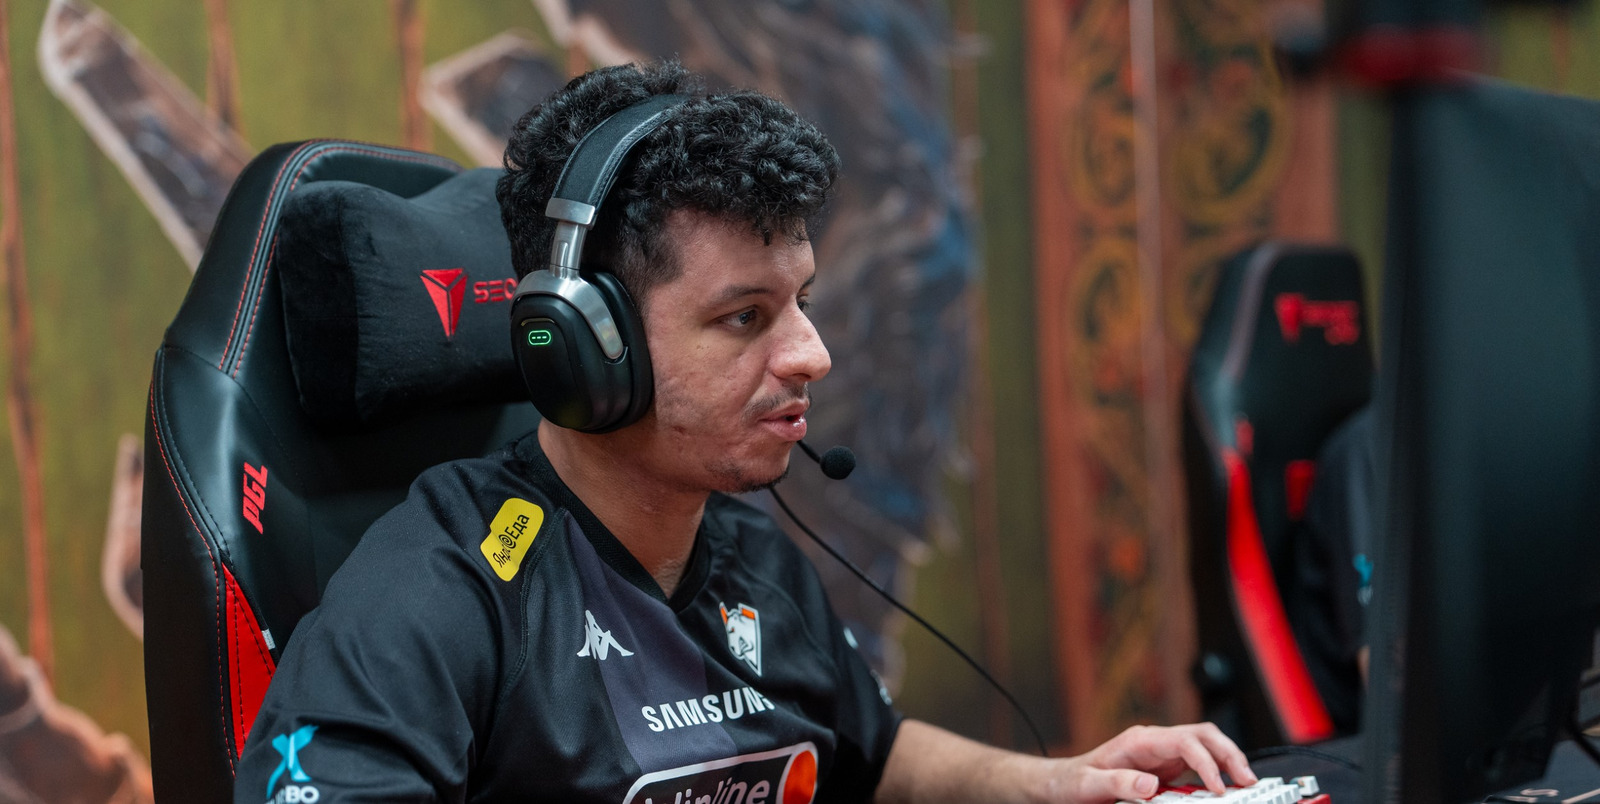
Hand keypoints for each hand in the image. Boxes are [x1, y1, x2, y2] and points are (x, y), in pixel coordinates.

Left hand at [1051, 723, 1255, 802]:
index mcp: (1138, 740)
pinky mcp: (1164, 768)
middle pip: (1202, 735)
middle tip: (1247, 779)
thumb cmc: (1071, 782)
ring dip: (1228, 759)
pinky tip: (1226, 787)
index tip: (1218, 787)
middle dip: (1229, 752)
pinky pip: (1198, 764)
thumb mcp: (1088, 785)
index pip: (1184, 741)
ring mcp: (1161, 754)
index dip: (1206, 761)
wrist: (1060, 783)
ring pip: (1205, 745)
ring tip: (1246, 782)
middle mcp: (1154, 742)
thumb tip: (1151, 784)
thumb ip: (1118, 783)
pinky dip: (1216, 772)